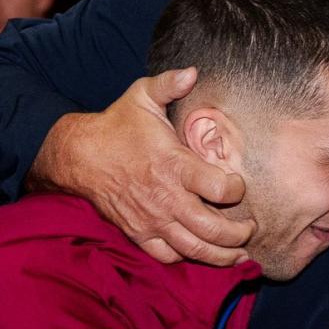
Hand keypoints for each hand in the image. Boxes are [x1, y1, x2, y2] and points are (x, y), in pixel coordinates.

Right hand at [27, 68, 253, 264]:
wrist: (77, 156)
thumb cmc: (117, 126)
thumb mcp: (142, 96)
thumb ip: (170, 83)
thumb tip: (194, 70)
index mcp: (174, 164)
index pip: (221, 189)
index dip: (237, 190)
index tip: (240, 186)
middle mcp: (166, 197)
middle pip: (213, 228)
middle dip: (240, 234)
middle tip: (251, 229)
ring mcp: (152, 219)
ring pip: (194, 249)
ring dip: (221, 255)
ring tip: (238, 253)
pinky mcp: (138, 233)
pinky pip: (167, 256)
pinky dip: (187, 258)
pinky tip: (202, 253)